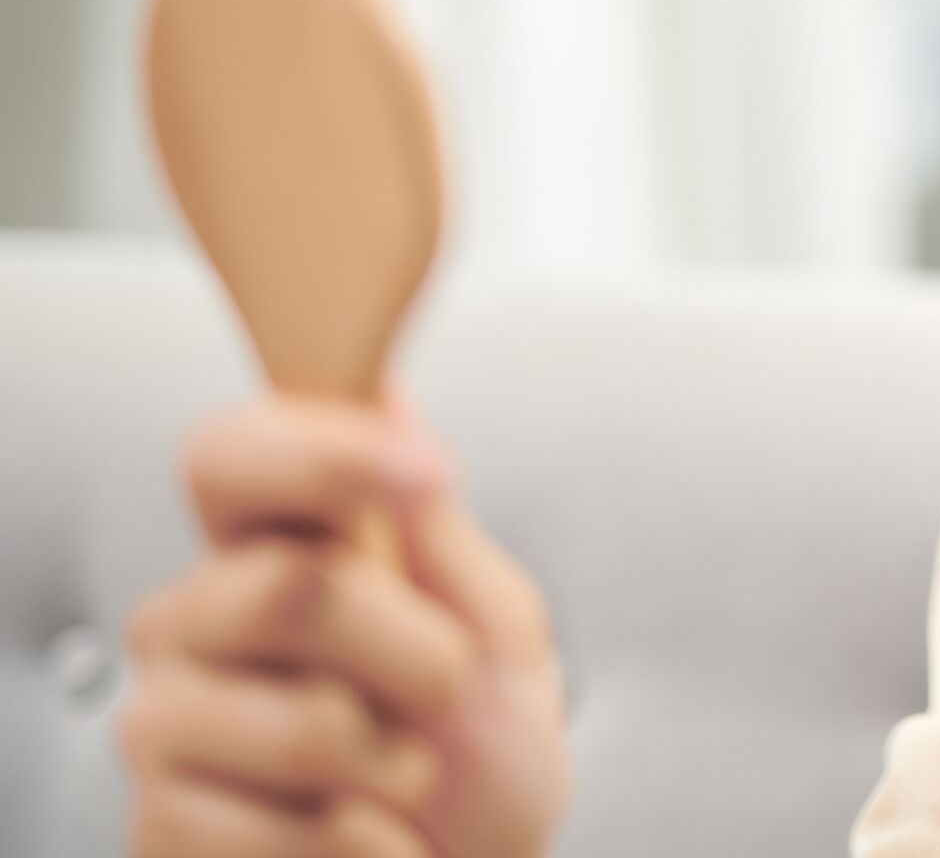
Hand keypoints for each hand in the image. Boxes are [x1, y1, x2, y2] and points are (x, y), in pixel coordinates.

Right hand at [117, 389, 570, 857]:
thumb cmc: (481, 752)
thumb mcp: (499, 633)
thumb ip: (441, 535)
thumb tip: (391, 405)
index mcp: (278, 547)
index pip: (231, 458)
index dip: (317, 455)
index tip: (427, 472)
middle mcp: (200, 620)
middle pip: (285, 589)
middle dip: (416, 649)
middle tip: (446, 688)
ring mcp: (167, 723)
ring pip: (301, 720)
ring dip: (399, 762)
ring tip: (401, 774)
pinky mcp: (160, 827)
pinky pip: (279, 828)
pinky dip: (364, 844)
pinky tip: (364, 837)